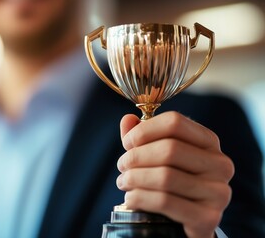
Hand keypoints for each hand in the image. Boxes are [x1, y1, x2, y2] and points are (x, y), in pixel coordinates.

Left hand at [116, 112, 233, 237]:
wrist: (187, 222)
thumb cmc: (171, 184)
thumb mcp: (158, 155)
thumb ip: (143, 136)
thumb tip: (128, 119)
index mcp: (208, 142)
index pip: (174, 122)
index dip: (144, 130)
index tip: (127, 143)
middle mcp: (220, 164)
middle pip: (169, 149)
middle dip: (136, 157)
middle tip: (122, 165)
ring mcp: (218, 192)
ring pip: (165, 176)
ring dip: (135, 178)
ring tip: (123, 182)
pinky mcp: (208, 217)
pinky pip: (165, 201)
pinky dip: (140, 198)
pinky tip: (131, 198)